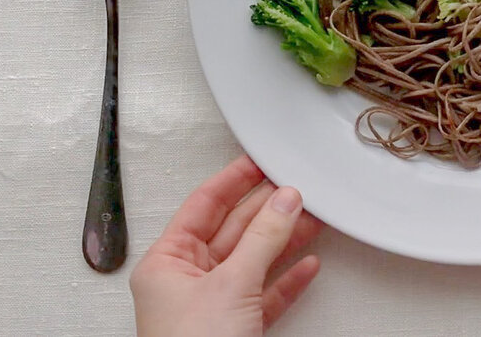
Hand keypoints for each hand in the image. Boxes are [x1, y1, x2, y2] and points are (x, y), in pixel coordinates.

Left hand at [130, 156, 322, 336]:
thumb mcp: (231, 284)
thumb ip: (263, 238)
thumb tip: (284, 200)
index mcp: (167, 262)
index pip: (202, 205)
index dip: (233, 180)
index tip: (260, 160)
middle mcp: (187, 281)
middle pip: (233, 230)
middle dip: (268, 209)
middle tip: (297, 187)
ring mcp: (213, 305)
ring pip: (254, 260)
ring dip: (286, 239)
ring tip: (313, 217)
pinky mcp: (237, 328)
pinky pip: (266, 293)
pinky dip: (289, 278)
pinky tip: (308, 264)